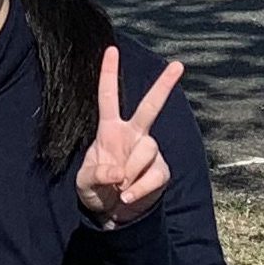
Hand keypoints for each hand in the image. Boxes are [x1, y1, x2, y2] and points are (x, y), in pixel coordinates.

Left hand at [75, 44, 184, 227]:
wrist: (113, 214)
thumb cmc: (96, 191)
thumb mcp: (85, 183)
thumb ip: (96, 175)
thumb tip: (118, 172)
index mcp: (109, 130)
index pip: (108, 97)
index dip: (109, 74)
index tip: (111, 49)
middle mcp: (133, 135)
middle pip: (150, 106)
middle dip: (164, 85)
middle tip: (179, 64)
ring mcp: (149, 152)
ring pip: (147, 148)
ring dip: (130, 171)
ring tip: (118, 186)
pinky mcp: (161, 171)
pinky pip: (154, 175)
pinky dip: (139, 189)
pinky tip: (128, 196)